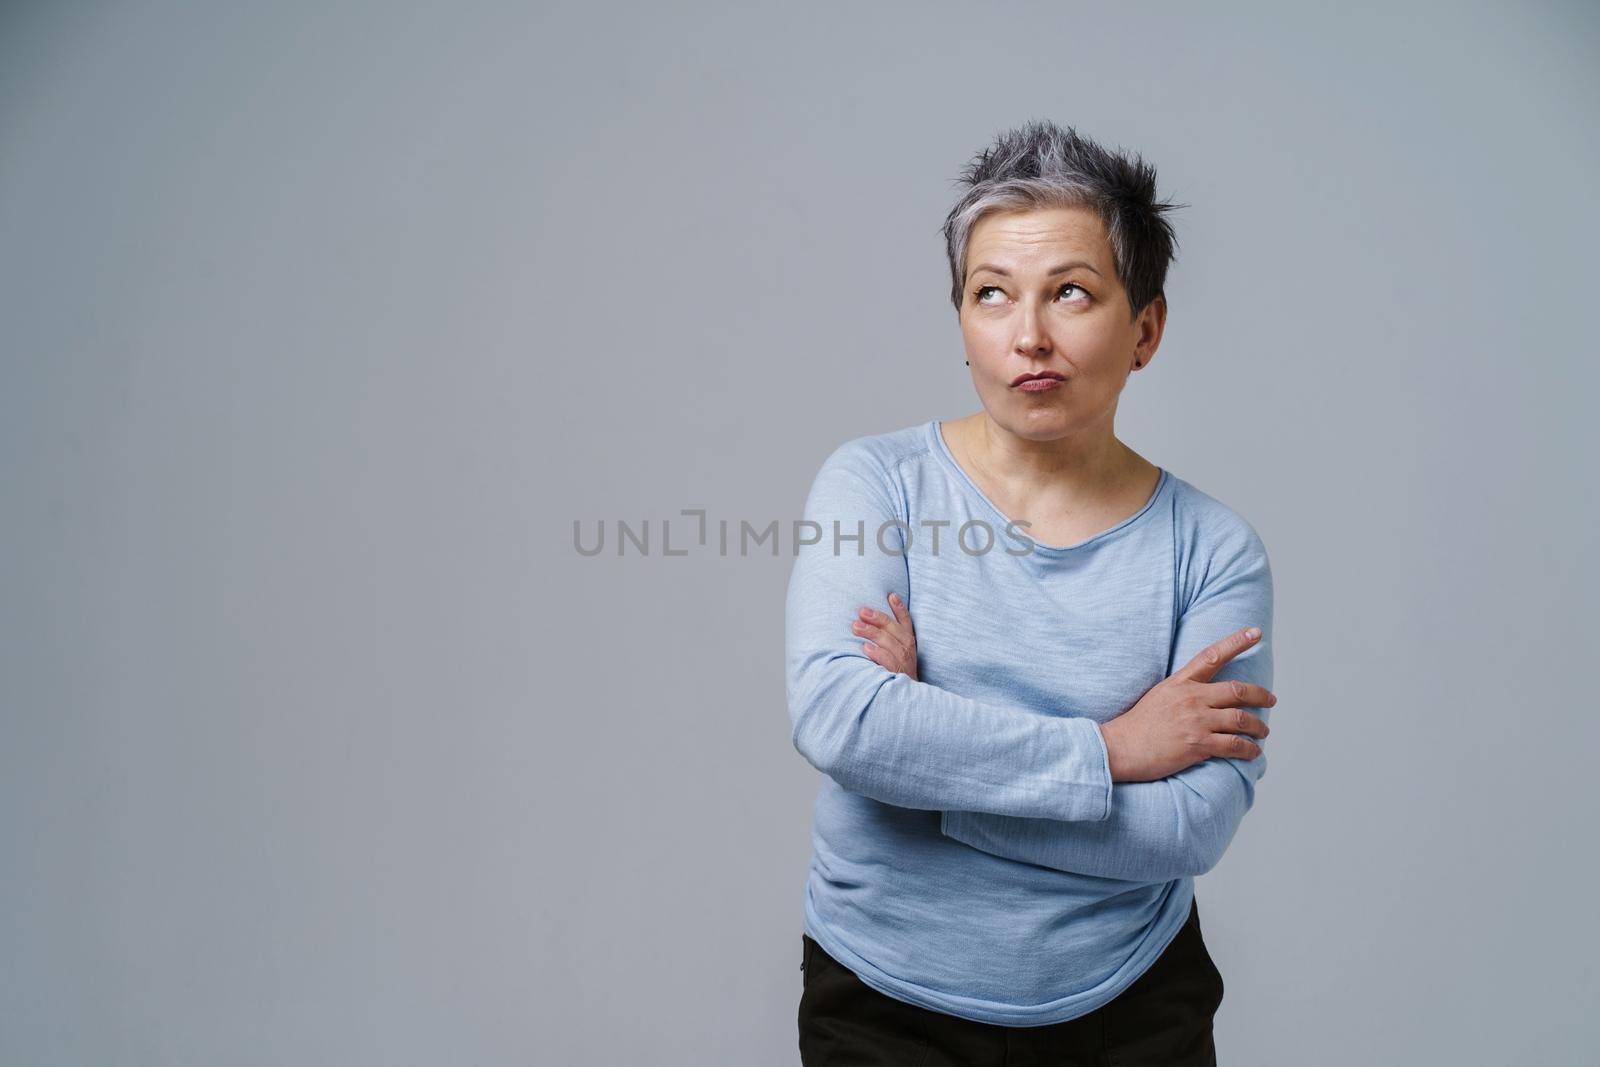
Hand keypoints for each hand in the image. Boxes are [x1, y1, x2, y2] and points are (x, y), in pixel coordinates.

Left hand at [851, 592, 917, 680]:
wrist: (906, 699)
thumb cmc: (897, 670)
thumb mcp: (897, 652)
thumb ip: (888, 636)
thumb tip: (866, 619)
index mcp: (908, 642)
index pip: (906, 622)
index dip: (899, 608)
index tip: (890, 595)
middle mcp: (907, 650)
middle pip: (894, 630)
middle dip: (878, 619)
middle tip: (861, 612)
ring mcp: (903, 663)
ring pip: (890, 644)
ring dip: (873, 634)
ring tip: (856, 627)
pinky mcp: (897, 675)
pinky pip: (888, 662)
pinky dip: (878, 654)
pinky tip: (865, 648)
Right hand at [1099, 626, 1275, 782]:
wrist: (1120, 747)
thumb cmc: (1138, 726)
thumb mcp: (1159, 695)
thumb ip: (1183, 690)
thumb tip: (1205, 694)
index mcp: (1180, 683)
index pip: (1212, 656)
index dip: (1236, 642)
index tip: (1254, 632)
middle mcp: (1191, 698)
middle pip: (1237, 690)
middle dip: (1261, 695)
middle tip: (1271, 699)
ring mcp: (1195, 721)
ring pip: (1242, 719)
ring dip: (1259, 726)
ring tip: (1263, 731)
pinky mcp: (1197, 744)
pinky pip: (1234, 745)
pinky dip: (1249, 749)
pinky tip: (1253, 751)